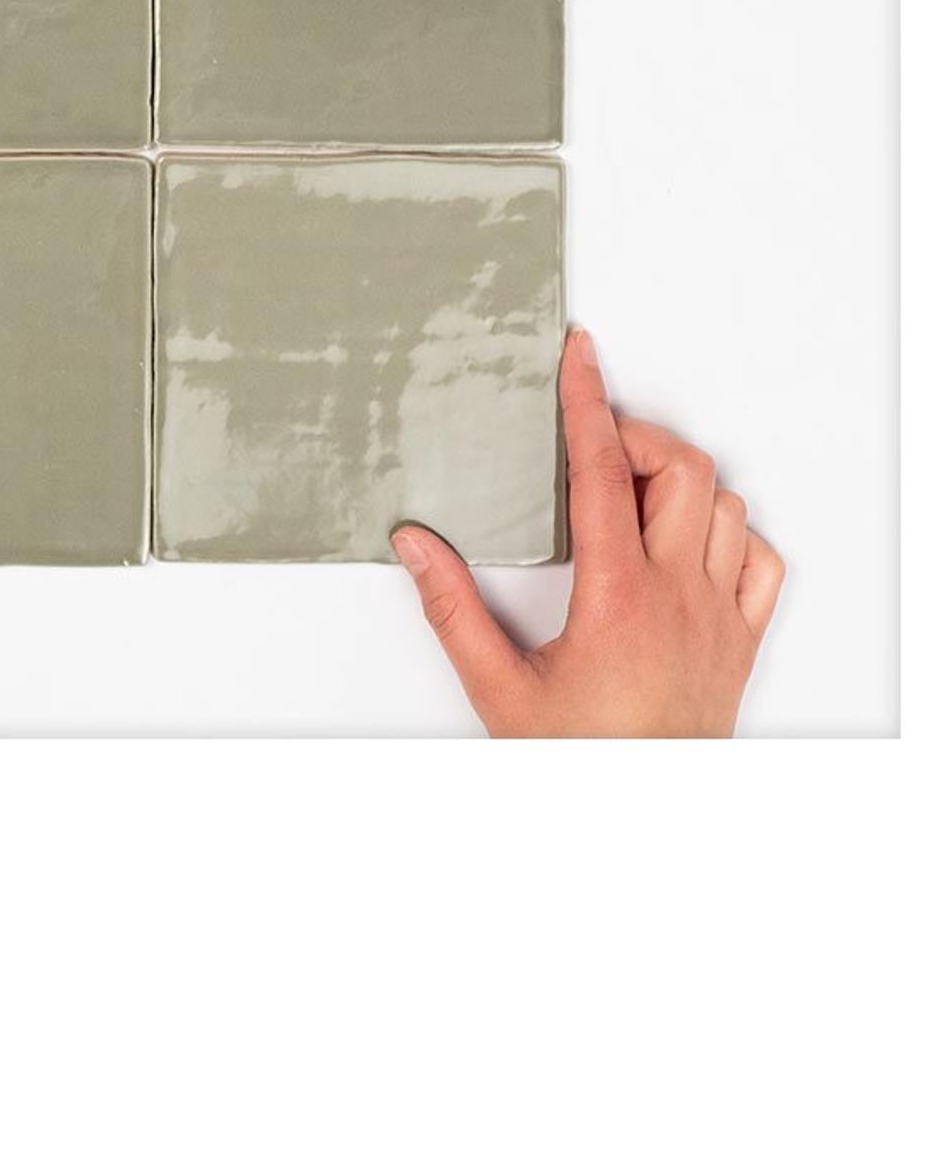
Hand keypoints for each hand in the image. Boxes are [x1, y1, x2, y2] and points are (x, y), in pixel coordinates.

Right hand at [391, 329, 785, 736]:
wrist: (642, 819)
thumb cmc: (576, 759)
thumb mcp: (497, 689)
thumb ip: (451, 610)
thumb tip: (415, 544)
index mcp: (616, 595)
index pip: (604, 472)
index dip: (587, 404)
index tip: (579, 356)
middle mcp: (678, 594)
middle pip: (681, 471)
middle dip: (636, 437)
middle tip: (591, 444)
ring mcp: (718, 616)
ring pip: (726, 507)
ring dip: (681, 483)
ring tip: (631, 491)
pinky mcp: (739, 642)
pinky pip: (760, 561)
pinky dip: (730, 534)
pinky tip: (688, 543)